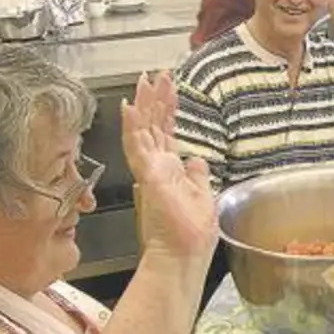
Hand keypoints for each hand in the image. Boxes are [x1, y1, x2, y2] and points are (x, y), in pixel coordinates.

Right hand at [121, 72, 217, 261]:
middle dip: (154, 99)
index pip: (167, 133)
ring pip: (143, 130)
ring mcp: (150, 171)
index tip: (168, 88)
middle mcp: (158, 168)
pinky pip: (136, 146)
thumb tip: (196, 160)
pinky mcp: (148, 177)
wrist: (182, 257)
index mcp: (171, 171)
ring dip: (143, 104)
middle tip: (154, 75)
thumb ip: (197, 177)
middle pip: (154, 126)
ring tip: (144, 81)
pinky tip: (130, 107)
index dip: (167, 110)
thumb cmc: (190, 237)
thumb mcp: (203, 197)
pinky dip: (132, 126)